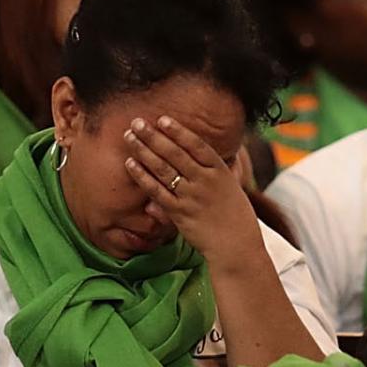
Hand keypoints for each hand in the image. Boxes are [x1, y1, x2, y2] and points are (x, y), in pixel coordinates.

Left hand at [124, 115, 259, 264]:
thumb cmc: (235, 218)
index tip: (162, 119)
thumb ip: (214, 171)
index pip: (196, 145)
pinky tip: (130, 164)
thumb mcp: (231, 187)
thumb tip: (200, 155)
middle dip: (154, 135)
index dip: (178, 131)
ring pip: (163, 169)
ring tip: (129, 136)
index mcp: (220, 171)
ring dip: (144, 150)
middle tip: (137, 122)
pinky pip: (157, 191)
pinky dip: (142, 176)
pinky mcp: (180, 214)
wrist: (237, 247)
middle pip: (175, 153)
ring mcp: (191, 197)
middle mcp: (205, 181)